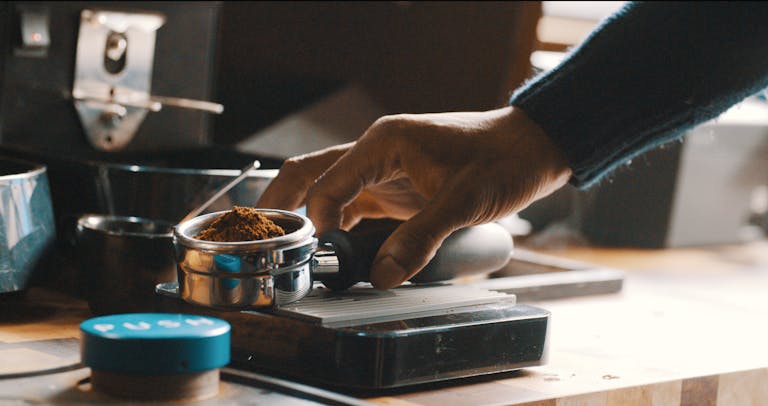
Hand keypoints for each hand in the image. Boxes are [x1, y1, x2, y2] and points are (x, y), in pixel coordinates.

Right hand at [257, 106, 571, 288]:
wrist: (530, 149)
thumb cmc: (500, 160)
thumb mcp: (463, 201)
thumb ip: (420, 238)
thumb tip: (381, 275)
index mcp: (383, 143)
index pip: (327, 183)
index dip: (315, 222)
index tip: (313, 258)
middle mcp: (375, 153)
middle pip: (309, 173)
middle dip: (281, 204)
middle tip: (259, 239)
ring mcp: (383, 171)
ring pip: (327, 190)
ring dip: (306, 216)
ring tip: (285, 248)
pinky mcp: (395, 189)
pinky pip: (353, 206)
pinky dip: (336, 226)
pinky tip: (329, 250)